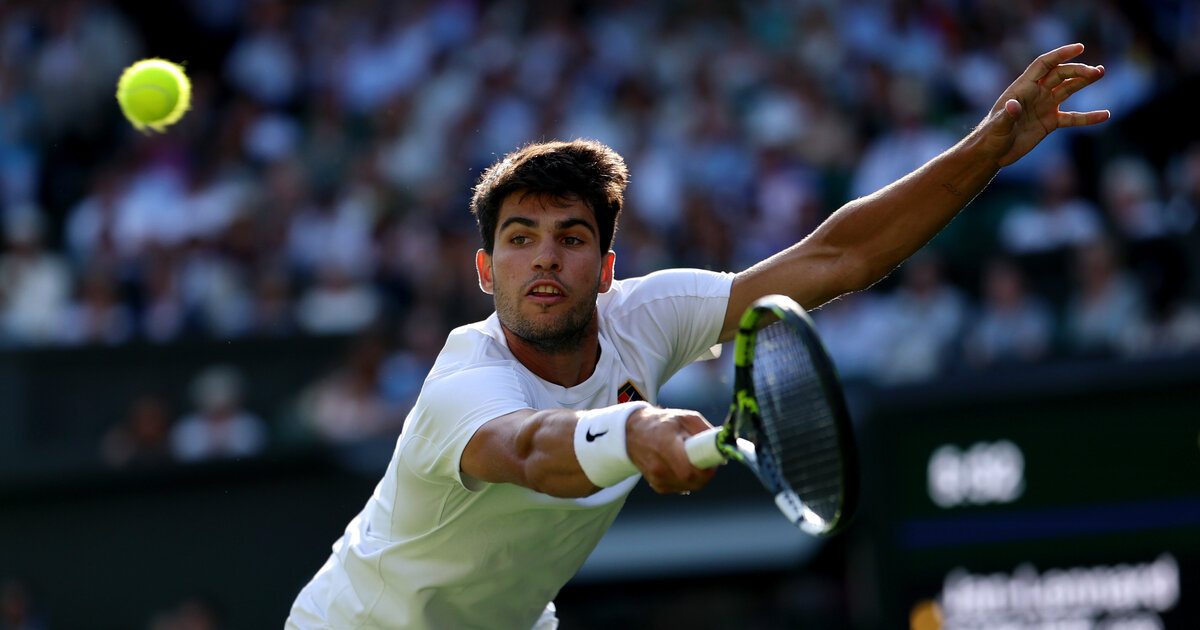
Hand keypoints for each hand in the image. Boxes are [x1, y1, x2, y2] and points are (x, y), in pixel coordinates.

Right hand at [625, 406, 716, 493]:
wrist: (634, 434)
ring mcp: (657, 478)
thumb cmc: (663, 423)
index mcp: (665, 445)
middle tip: (707, 459)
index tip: (713, 460)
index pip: (689, 470)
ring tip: (691, 458)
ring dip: (698, 476)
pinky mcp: (658, 486)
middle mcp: (658, 466)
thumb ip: (706, 432)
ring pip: (691, 486)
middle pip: (693, 481)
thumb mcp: (685, 418)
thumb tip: (724, 448)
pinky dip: (688, 478)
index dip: (706, 469)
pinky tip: (681, 464)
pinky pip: (683, 487)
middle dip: (706, 472)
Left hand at [979, 43, 1109, 166]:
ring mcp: (1044, 107)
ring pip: (1068, 89)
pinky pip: (1073, 117)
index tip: (1079, 48)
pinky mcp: (1050, 122)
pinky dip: (1088, 117)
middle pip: (1060, 74)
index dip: (1060, 54)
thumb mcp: (997, 127)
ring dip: (1084, 81)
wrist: (992, 154)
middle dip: (1078, 70)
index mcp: (1022, 88)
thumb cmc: (990, 138)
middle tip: (1096, 72)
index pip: (1044, 64)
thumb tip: (1013, 105)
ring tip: (1101, 73)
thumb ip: (1006, 116)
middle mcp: (1036, 93)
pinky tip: (1105, 115)